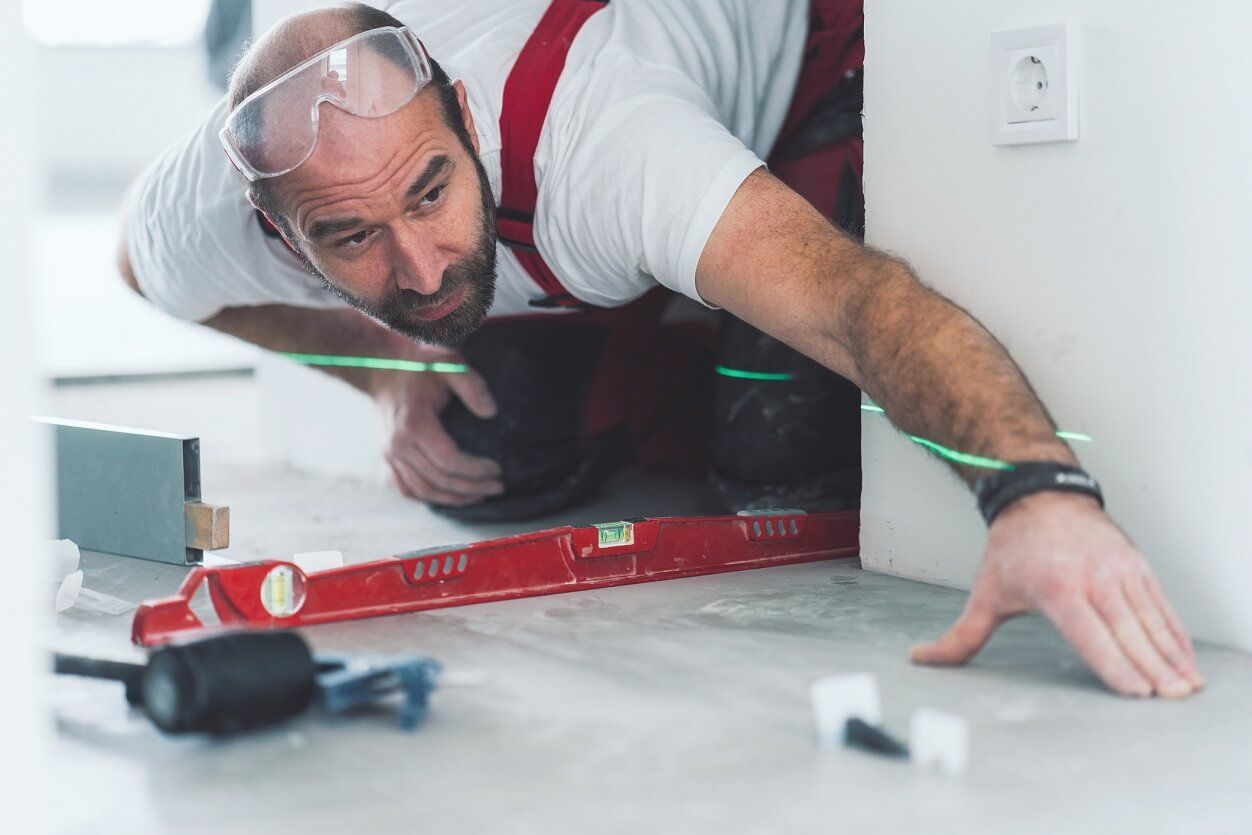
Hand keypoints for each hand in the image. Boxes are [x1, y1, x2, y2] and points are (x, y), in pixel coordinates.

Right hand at [372, 349, 503, 505]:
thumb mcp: (449, 363)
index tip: (497, 469)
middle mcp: (398, 444)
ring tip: (480, 495)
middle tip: (498, 486)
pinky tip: (452, 497)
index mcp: (414, 424)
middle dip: (472, 487)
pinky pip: (408, 489)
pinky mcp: (388, 457)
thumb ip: (472, 385)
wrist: (381, 367)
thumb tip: (491, 413)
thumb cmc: (419, 364)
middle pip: (440, 481)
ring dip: (454, 498)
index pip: (449, 462)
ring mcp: (390, 453)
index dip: (476, 471)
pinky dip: (431, 498)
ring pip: (424, 491)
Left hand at [910, 492, 1203, 697]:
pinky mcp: (1136, 566)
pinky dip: (1175, 634)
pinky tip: (1184, 660)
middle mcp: (1093, 578)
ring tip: (1184, 687)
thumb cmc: (1012, 548)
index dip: (1115, 664)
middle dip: (1151, 668)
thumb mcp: (985, 592)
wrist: (1041, 495)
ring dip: (1171, 656)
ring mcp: (1118, 570)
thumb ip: (961, 635)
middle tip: (1169, 699)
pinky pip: (1160, 606)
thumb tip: (922, 658)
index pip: (1090, 633)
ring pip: (1150, 620)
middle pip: (1127, 631)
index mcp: (1056, 588)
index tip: (1136, 691)